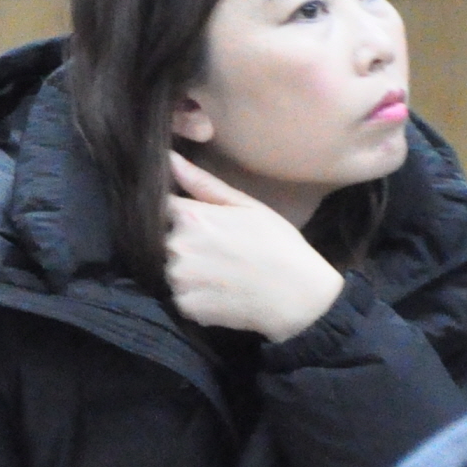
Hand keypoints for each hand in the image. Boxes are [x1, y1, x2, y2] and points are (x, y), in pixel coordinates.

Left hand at [163, 154, 345, 342]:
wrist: (302, 296)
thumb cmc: (279, 245)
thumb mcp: (247, 206)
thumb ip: (203, 184)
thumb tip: (169, 159)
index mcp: (192, 217)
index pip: (164, 209)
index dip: (183, 217)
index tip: (203, 226)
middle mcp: (178, 246)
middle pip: (167, 241)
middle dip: (187, 245)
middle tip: (222, 254)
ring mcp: (180, 279)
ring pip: (173, 270)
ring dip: (190, 273)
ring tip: (224, 275)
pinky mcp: (185, 306)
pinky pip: (181, 297)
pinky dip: (197, 297)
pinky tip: (222, 294)